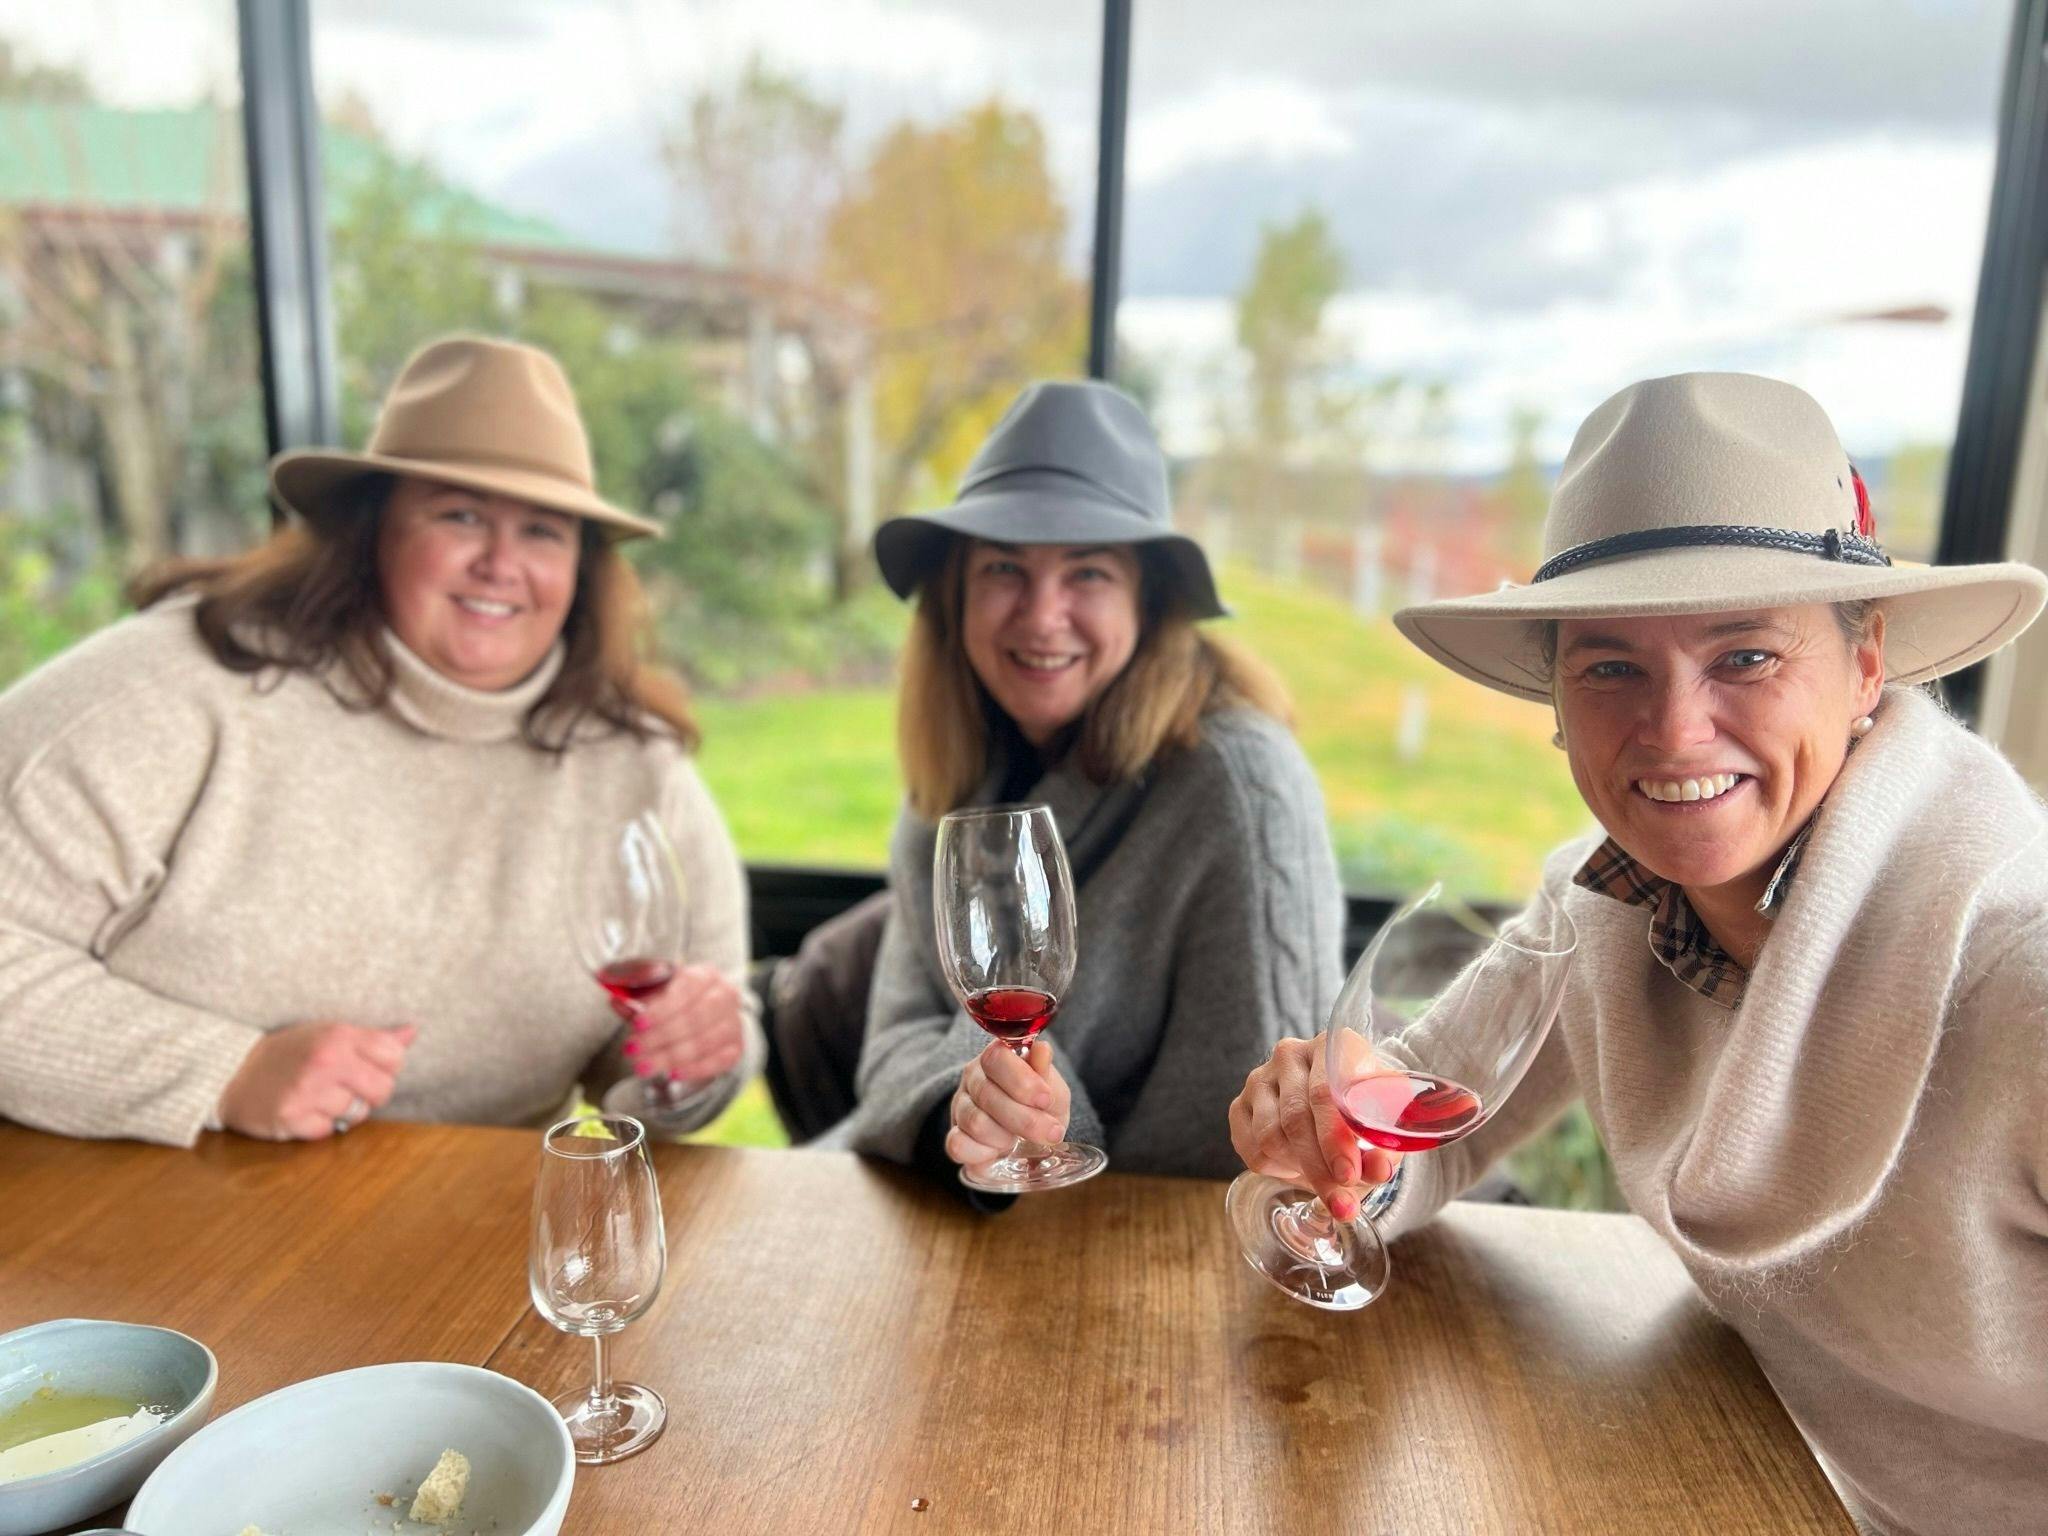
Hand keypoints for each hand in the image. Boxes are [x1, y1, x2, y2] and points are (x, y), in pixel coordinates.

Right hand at [218, 1021, 416, 1141]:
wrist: (230, 1073)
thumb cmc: (289, 1053)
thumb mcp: (328, 1034)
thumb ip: (373, 1038)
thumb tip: (413, 1031)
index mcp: (338, 1035)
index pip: (394, 1056)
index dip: (386, 1067)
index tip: (366, 1069)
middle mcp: (326, 1061)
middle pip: (383, 1090)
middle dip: (369, 1095)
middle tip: (346, 1088)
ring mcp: (308, 1090)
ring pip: (357, 1114)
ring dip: (342, 1112)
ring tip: (320, 1098)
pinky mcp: (291, 1117)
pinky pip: (327, 1131)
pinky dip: (318, 1126)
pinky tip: (303, 1111)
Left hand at [615, 963, 744, 1084]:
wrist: (705, 1014)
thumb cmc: (672, 998)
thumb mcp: (652, 987)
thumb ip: (632, 987)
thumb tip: (612, 993)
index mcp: (705, 974)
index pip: (686, 989)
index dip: (662, 1009)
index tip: (637, 1024)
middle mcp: (726, 995)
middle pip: (696, 1018)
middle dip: (660, 1037)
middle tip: (631, 1051)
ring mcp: (734, 1023)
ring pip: (705, 1042)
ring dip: (670, 1057)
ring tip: (642, 1067)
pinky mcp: (736, 1048)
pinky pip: (718, 1062)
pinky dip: (694, 1069)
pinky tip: (672, 1073)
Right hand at [944, 1040, 1069, 1168]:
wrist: (1034, 1139)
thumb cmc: (1042, 1108)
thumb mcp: (1053, 1089)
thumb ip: (1045, 1073)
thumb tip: (1042, 1050)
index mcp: (997, 1058)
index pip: (996, 1059)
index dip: (1021, 1080)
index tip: (1045, 1099)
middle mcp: (973, 1078)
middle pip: (987, 1095)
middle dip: (1025, 1120)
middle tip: (1051, 1133)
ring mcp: (960, 1107)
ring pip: (975, 1123)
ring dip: (1005, 1138)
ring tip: (1019, 1140)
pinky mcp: (954, 1137)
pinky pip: (958, 1146)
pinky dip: (984, 1154)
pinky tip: (998, 1152)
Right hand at [1229, 1032, 1400, 1220]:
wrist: (1336, 1102)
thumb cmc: (1364, 1110)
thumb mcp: (1383, 1126)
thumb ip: (1384, 1148)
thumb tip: (1378, 1170)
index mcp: (1332, 1045)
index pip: (1325, 1093)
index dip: (1335, 1139)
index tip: (1349, 1176)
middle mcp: (1291, 1054)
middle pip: (1296, 1118)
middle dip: (1319, 1168)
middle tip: (1340, 1201)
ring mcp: (1260, 1078)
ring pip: (1271, 1137)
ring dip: (1300, 1171)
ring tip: (1326, 1181)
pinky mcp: (1240, 1103)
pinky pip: (1251, 1148)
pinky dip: (1278, 1169)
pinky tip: (1300, 1167)